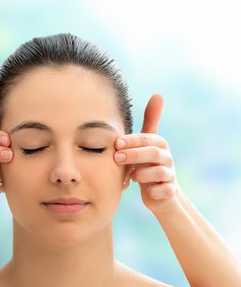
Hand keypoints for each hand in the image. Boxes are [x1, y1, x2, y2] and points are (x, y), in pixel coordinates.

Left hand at [114, 94, 179, 214]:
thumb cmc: (148, 163)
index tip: (116, 143)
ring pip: (159, 172)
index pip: (147, 138)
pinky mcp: (169, 191)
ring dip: (142, 174)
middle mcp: (167, 158)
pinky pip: (164, 190)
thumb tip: (158, 94)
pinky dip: (153, 191)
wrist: (160, 192)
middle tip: (116, 158)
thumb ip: (150, 121)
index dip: (132, 140)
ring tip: (131, 176)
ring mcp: (169, 175)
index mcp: (159, 144)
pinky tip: (144, 191)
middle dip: (133, 155)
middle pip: (153, 153)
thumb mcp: (148, 143)